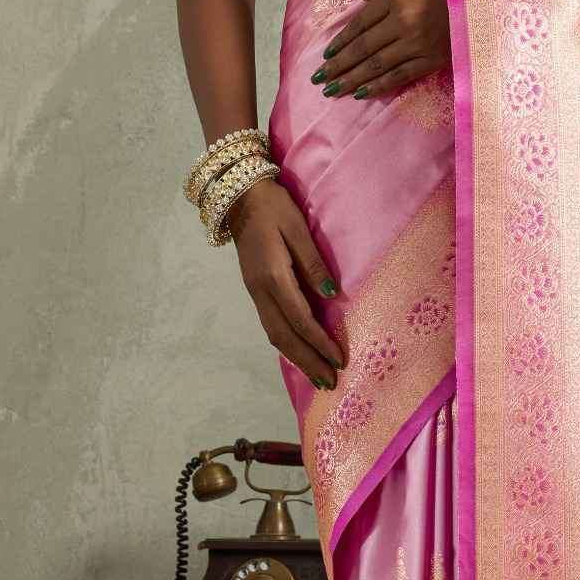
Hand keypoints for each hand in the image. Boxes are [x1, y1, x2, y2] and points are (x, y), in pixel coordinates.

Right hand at [225, 174, 346, 388]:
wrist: (240, 196)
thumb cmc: (274, 208)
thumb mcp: (298, 229)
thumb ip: (314, 263)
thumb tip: (332, 294)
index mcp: (273, 277)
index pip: (300, 319)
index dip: (320, 342)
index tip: (339, 359)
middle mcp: (260, 291)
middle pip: (284, 336)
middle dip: (307, 361)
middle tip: (329, 383)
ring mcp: (254, 292)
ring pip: (274, 334)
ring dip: (296, 357)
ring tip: (317, 376)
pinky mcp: (255, 290)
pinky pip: (271, 325)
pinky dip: (286, 344)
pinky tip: (298, 353)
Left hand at [314, 0, 448, 99]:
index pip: (360, 23)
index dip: (341, 41)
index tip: (326, 55)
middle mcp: (401, 21)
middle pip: (363, 47)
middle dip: (339, 65)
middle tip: (319, 79)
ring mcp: (417, 43)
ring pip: (377, 65)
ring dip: (351, 79)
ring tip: (332, 90)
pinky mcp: (433, 59)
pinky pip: (400, 75)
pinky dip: (379, 85)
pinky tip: (361, 93)